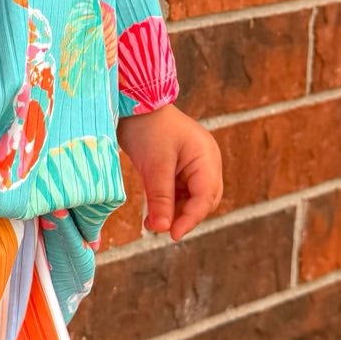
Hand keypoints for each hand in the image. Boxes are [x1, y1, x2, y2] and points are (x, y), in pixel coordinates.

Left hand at [117, 104, 222, 241]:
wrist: (133, 104)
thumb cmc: (147, 128)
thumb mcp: (155, 166)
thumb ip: (161, 199)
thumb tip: (163, 230)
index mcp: (207, 158)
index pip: (205, 197)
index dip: (190, 219)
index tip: (172, 235)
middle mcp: (206, 162)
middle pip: (203, 201)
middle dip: (184, 217)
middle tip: (162, 229)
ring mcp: (194, 164)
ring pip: (191, 199)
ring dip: (174, 213)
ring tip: (151, 222)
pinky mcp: (181, 167)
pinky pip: (180, 192)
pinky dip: (168, 204)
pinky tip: (151, 214)